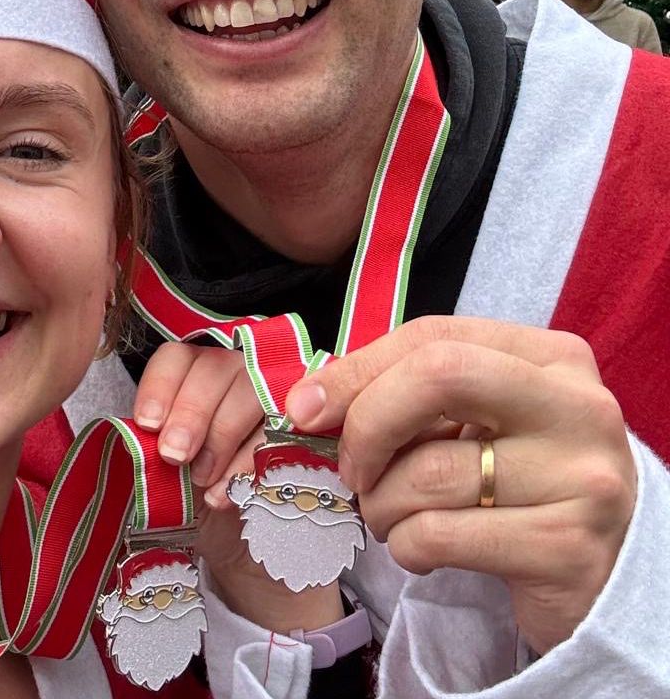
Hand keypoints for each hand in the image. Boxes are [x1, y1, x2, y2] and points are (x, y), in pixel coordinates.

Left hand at [133, 343, 343, 632]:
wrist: (238, 544)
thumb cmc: (194, 494)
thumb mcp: (165, 467)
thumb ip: (152, 442)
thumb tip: (135, 434)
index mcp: (192, 373)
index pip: (176, 357)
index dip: (161, 386)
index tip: (147, 424)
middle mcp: (235, 371)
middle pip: (216, 368)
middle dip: (191, 412)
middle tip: (174, 455)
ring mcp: (276, 392)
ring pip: (251, 390)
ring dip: (222, 437)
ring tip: (201, 481)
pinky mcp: (308, 423)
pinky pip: (282, 427)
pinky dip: (251, 461)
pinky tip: (227, 493)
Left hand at [284, 315, 635, 653]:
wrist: (605, 574)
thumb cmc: (517, 480)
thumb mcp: (476, 420)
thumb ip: (406, 393)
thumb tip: (308, 399)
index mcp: (550, 358)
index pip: (431, 337)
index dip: (356, 370)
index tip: (306, 409)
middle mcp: (577, 407)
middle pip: (438, 377)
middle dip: (368, 424)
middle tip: (350, 469)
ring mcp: (582, 479)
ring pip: (430, 472)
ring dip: (380, 503)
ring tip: (387, 516)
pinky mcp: (569, 550)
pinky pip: (441, 535)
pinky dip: (406, 545)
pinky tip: (419, 549)